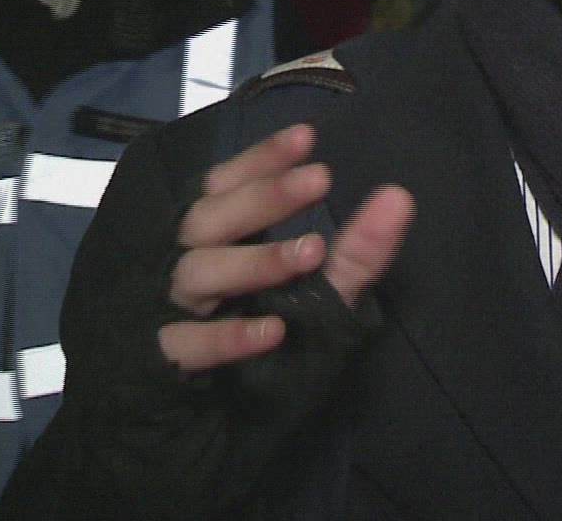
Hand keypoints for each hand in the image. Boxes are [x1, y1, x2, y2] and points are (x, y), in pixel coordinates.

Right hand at [159, 124, 414, 373]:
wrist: (199, 425)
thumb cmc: (260, 339)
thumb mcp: (319, 294)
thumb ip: (356, 251)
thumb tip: (399, 196)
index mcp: (215, 240)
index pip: (226, 186)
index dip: (261, 160)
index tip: (307, 136)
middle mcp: (186, 266)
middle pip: (210, 219)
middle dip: (264, 197)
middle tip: (320, 178)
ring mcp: (168, 312)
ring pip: (198, 273)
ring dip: (257, 261)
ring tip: (312, 251)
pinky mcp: (161, 361)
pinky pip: (187, 345)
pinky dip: (228, 337)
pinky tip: (273, 331)